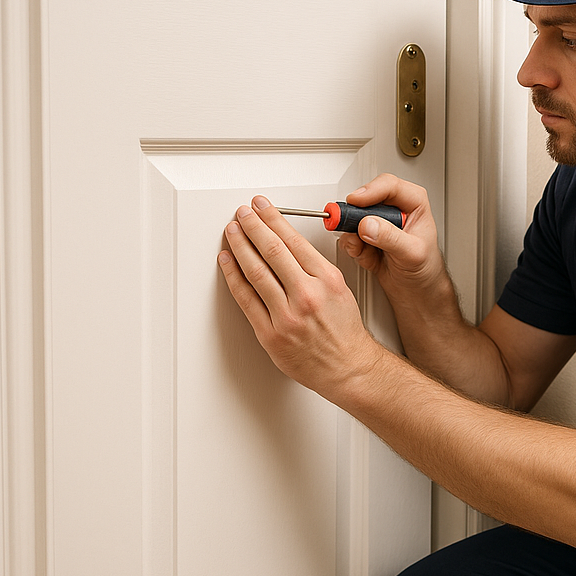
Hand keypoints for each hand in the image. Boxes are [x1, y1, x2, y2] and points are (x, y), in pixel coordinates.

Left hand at [218, 196, 382, 399]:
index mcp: (326, 280)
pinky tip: (227, 262)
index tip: (262, 207)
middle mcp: (307, 295)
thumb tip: (287, 243)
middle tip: (242, 213)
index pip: (293, 240)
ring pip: (255, 272)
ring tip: (232, 231)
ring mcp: (287, 316)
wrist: (348, 368)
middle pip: (272, 251)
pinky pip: (246, 300)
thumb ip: (315, 267)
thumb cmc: (345, 332)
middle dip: (253, 226)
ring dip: (239, 246)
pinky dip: (233, 277)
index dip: (273, 219)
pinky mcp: (271, 334)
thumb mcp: (340, 289)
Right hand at [337, 175, 446, 298]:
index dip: (370, 191)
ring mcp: (378, 222)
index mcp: (413, 203)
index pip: (390, 186)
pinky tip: (365, 257)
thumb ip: (390, 238)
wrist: (417, 291)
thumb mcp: (412, 253)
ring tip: (363, 250)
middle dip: (355, 216)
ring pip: (353, 218)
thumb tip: (368, 224)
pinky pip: (349, 236)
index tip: (356, 201)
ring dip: (353, 235)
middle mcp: (394, 209)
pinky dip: (352, 248)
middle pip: (366, 199)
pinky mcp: (365, 237)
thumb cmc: (425, 269)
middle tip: (348, 226)